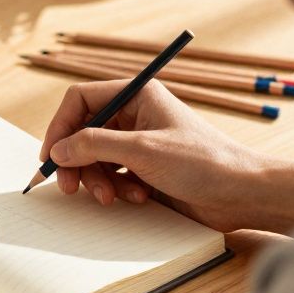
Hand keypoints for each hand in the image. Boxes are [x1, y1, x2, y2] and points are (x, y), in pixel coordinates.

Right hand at [39, 80, 293, 233]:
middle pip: (83, 132)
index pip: (81, 100)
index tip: (51, 157)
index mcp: (137, 95)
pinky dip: (117, 188)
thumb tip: (58, 149)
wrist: (242, 194)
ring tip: (114, 197)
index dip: (60, 127)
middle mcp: (135, 114)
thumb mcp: (142, 151)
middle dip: (77, 161)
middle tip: (71, 188)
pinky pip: (112, 175)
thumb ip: (94, 146)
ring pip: (95, 158)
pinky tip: (138, 197)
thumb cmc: (203, 163)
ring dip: (98, 180)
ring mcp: (139, 142)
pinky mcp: (145, 168)